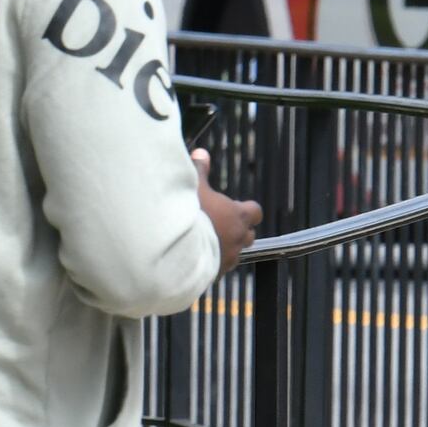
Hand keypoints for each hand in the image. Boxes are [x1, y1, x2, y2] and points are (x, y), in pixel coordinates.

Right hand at [194, 149, 262, 267]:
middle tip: (220, 223)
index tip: (236, 207)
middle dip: (238, 230)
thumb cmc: (186, 212)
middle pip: (249, 235)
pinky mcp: (213, 273)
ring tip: (206, 240)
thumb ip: (199, 169)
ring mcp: (227, 258)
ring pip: (234, 254)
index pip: (255, 212)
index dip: (247, 210)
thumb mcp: (193, 185)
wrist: (172, 247)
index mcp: (237, 216)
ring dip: (225, 247)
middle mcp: (237, 239)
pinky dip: (211, 261)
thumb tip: (202, 153)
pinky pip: (218, 267)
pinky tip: (195, 255)